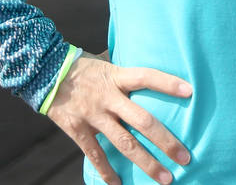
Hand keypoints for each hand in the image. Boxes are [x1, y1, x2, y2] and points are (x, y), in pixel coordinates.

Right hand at [44, 49, 194, 184]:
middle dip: (166, 141)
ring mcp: (93, 116)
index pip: (146, 77)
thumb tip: (149, 64)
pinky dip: (107, 172)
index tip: (190, 91)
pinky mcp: (77, 130)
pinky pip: (95, 155)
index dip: (167, 83)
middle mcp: (107, 97)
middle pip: (142, 121)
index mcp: (116, 77)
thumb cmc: (82, 65)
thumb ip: (125, 71)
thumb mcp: (106, 62)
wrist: (44, 72)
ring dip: (146, 163)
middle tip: (185, 157)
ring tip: (165, 178)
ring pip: (124, 143)